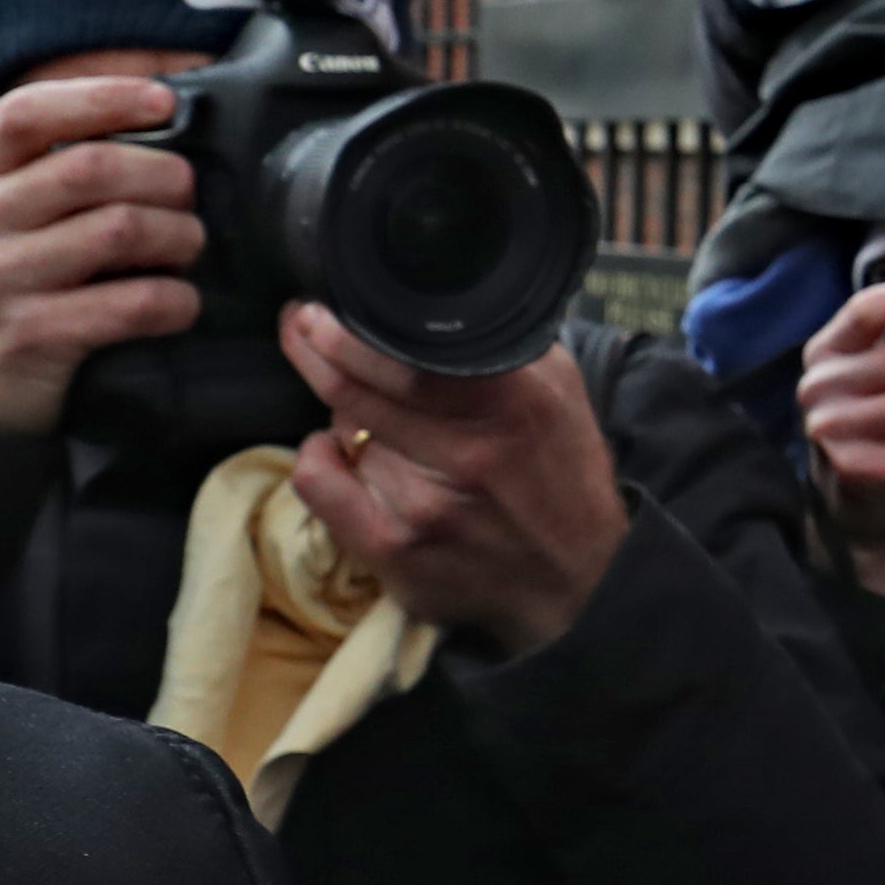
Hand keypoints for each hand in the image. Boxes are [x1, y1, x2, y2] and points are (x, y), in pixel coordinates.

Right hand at [0, 79, 205, 433]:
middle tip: (188, 201)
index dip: (103, 96)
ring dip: (179, 237)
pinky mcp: (30, 334)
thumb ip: (50, 174)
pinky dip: (176, 300)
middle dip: (166, 178)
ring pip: (121, 227)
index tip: (164, 100)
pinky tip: (178, 304)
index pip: (29, 111)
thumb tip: (152, 127)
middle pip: (94, 166)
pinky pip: (133, 301)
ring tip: (184, 250)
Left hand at [279, 305, 628, 655]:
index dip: (344, 331)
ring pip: (343, 431)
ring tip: (383, 425)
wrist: (580, 577)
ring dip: (348, 417)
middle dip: (317, 351)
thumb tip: (421, 307)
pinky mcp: (396, 549)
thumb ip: (499, 345)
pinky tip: (336, 453)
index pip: (403, 357)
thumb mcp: (558, 390)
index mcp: (514, 404)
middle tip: (304, 329)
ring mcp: (427, 506)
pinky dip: (317, 458)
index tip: (317, 313)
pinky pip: (319, 483)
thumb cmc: (561, 474)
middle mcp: (469, 454)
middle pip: (355, 389)